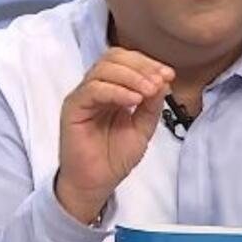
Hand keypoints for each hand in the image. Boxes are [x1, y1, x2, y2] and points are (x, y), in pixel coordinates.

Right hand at [55, 47, 174, 223]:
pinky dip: (116, 91)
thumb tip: (162, 81)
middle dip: (141, 66)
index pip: (127, 61)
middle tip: (159, 81)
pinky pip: (93, 89)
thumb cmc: (114, 157)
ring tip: (148, 91)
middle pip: (114, 58)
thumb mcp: (143, 127)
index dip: (148, 63)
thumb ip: (152, 104)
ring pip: (103, 69)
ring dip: (131, 77)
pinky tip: (133, 100)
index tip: (168, 74)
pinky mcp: (73, 107)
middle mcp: (96, 87)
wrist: (96, 183)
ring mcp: (83, 96)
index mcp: (113, 88)